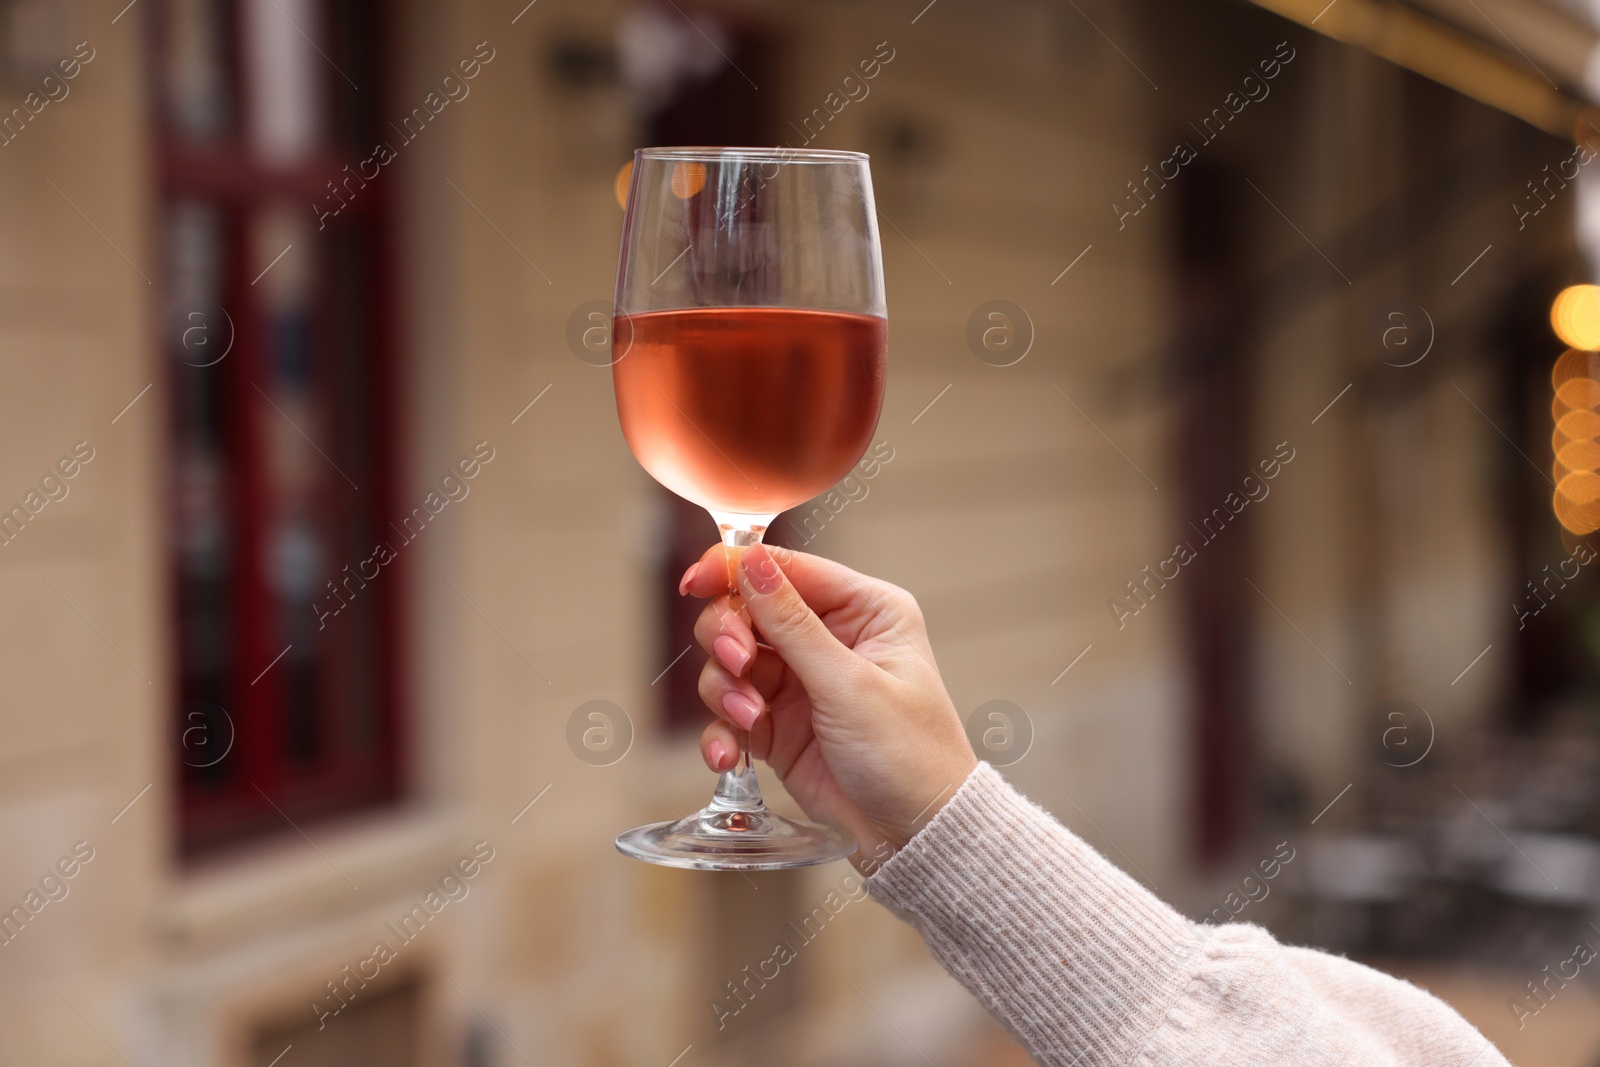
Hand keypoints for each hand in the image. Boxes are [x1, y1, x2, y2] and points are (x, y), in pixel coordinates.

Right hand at [680, 543, 976, 868]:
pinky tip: (727, 755)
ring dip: (726, 690)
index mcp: (864, 610)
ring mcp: (800, 682)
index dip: (734, 569)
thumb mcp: (850, 684)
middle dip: (730, 638)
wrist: (915, 837)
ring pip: (730, 661)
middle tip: (738, 666)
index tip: (694, 582)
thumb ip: (792, 624)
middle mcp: (829, 638)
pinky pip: (729, 712)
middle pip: (746, 610)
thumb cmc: (910, 756)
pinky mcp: (778, 725)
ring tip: (749, 721)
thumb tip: (751, 561)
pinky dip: (721, 731)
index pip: (786, 570)